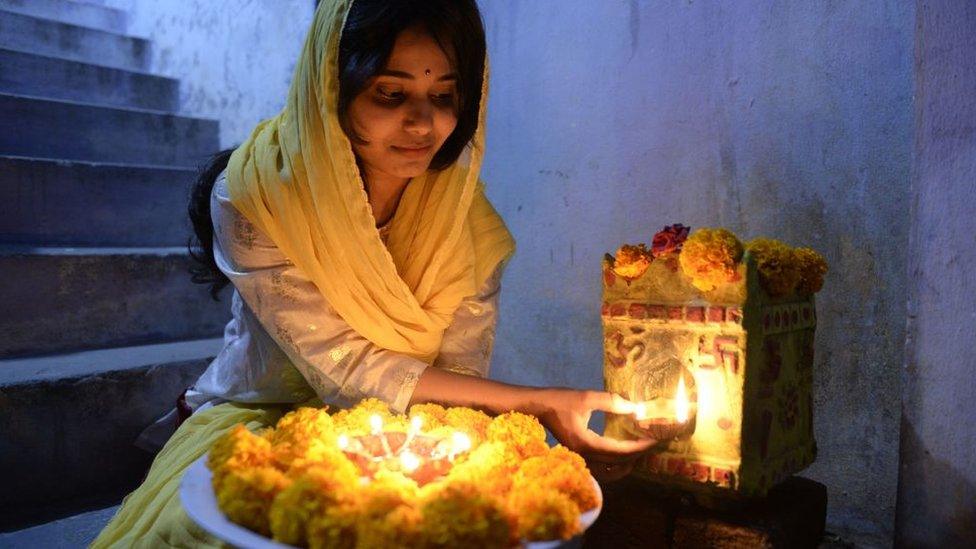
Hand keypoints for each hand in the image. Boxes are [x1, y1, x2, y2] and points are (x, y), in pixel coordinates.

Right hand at [535, 388, 658, 481]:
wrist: (537, 407)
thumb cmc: (560, 401)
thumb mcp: (586, 398)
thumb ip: (611, 402)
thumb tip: (635, 407)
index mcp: (586, 443)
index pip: (619, 451)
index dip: (639, 447)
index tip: (654, 440)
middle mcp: (584, 455)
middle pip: (617, 463)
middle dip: (637, 455)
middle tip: (653, 445)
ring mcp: (579, 458)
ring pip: (608, 470)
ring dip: (626, 464)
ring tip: (639, 453)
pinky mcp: (578, 455)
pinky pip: (600, 467)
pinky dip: (614, 465)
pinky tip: (621, 455)